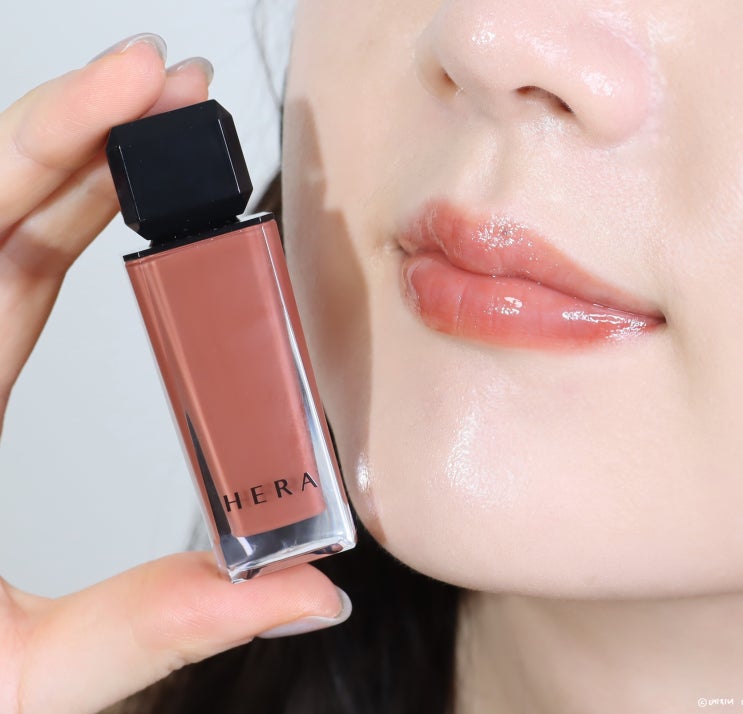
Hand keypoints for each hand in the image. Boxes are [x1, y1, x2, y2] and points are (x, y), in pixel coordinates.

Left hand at [0, 34, 348, 713]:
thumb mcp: (28, 675)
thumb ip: (165, 625)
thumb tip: (310, 590)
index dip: (60, 144)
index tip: (138, 86)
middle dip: (85, 131)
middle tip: (173, 90)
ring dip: (79, 165)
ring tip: (161, 126)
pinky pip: (1, 270)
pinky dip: (58, 220)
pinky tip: (112, 205)